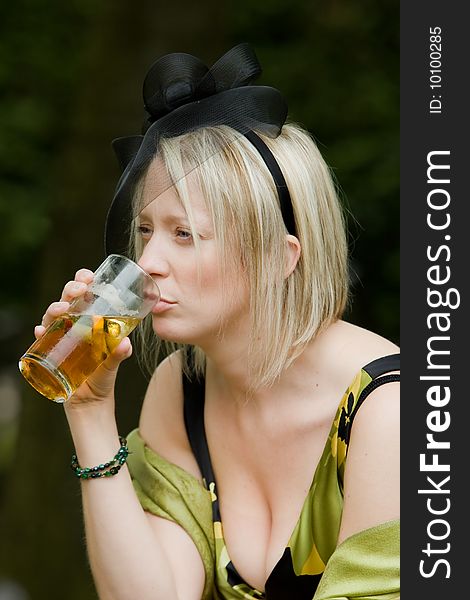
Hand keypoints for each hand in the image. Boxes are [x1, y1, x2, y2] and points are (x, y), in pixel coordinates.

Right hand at [34, 268, 132, 409]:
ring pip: (53, 316)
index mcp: (89, 319)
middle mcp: (73, 324)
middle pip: (68, 300)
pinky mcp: (51, 352)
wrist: (92, 400)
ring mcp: (60, 337)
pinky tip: (41, 330)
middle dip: (71, 290)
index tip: (89, 276)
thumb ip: (120, 353)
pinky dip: (41, 333)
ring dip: (55, 308)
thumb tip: (125, 344)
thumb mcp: (114, 361)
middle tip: (80, 288)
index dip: (83, 281)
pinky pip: (42, 340)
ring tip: (63, 308)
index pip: (85, 294)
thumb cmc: (104, 374)